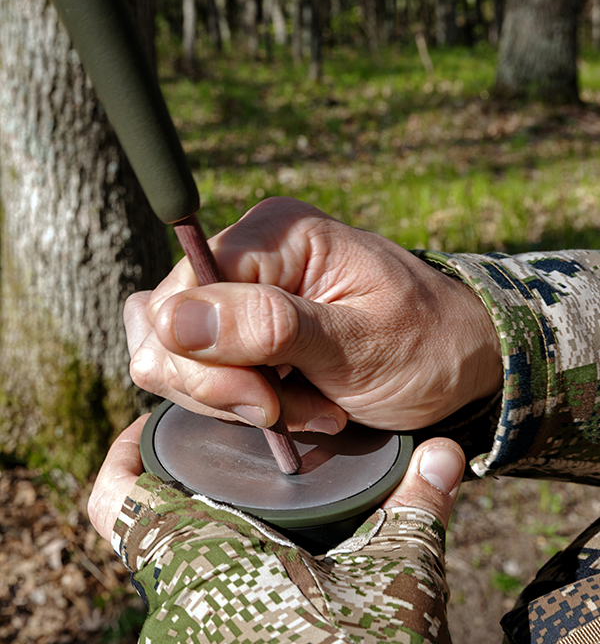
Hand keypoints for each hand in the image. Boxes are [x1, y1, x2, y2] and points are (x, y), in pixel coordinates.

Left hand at [88, 423, 468, 643]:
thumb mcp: (398, 575)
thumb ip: (416, 502)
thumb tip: (446, 454)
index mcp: (203, 562)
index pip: (117, 497)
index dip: (126, 452)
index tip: (160, 427)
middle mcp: (178, 610)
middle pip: (152, 530)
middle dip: (188, 492)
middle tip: (235, 461)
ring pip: (177, 576)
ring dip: (211, 542)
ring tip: (269, 514)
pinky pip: (200, 618)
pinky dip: (229, 585)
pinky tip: (283, 576)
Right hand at [125, 198, 501, 434]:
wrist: (459, 359)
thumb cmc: (426, 344)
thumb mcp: (359, 343)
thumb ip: (269, 329)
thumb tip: (170, 320)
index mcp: (276, 232)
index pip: (182, 295)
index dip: (208, 361)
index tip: (266, 405)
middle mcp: (246, 251)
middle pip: (164, 328)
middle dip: (224, 389)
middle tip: (290, 410)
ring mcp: (237, 291)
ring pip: (171, 356)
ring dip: (233, 401)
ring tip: (307, 408)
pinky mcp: (237, 328)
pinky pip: (195, 372)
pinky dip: (236, 404)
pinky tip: (291, 409)